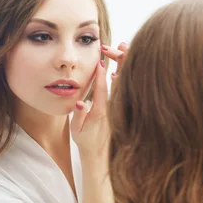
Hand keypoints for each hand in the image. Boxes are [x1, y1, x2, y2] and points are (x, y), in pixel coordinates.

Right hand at [71, 42, 127, 160]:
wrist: (100, 155)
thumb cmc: (85, 142)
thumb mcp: (76, 131)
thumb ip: (77, 116)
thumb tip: (79, 103)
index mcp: (101, 113)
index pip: (102, 89)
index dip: (101, 74)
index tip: (100, 60)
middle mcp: (113, 109)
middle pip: (118, 81)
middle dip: (119, 61)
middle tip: (116, 46)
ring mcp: (119, 108)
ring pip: (124, 82)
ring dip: (124, 64)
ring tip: (122, 48)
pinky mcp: (122, 109)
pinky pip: (126, 89)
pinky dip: (125, 75)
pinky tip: (123, 64)